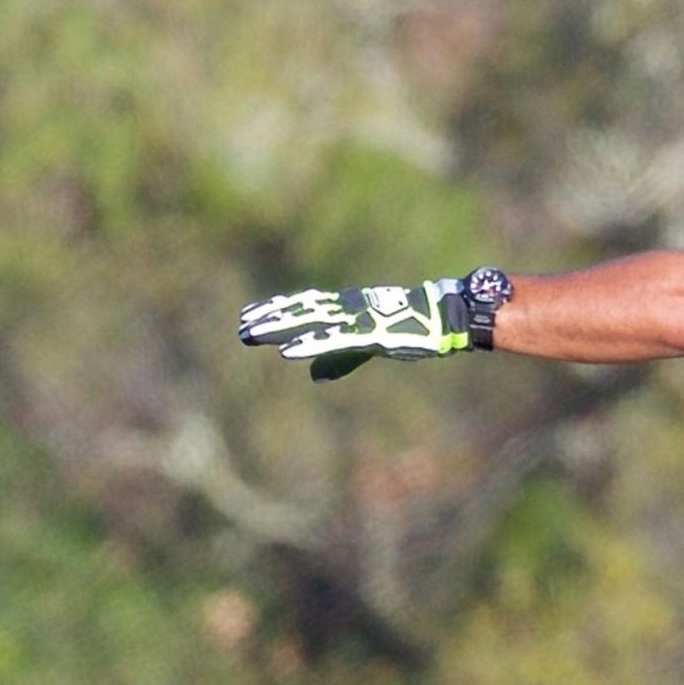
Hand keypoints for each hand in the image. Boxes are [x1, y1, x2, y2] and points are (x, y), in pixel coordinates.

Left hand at [238, 274, 481, 382]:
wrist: (443, 315)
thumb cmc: (410, 328)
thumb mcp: (368, 346)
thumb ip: (339, 359)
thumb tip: (314, 377)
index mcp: (346, 308)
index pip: (304, 307)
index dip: (276, 310)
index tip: (248, 316)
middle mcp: (346, 309)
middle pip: (299, 312)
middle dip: (269, 319)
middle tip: (241, 328)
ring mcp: (355, 319)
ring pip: (309, 322)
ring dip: (279, 328)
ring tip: (252, 334)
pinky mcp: (366, 333)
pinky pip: (333, 340)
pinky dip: (309, 344)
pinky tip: (288, 351)